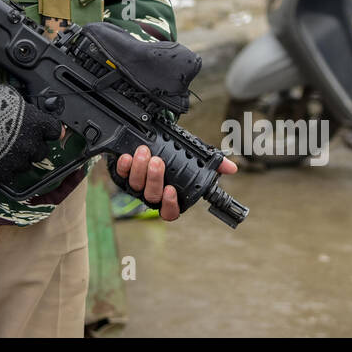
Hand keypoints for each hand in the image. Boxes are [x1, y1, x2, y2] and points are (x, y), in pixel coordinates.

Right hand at [0, 83, 64, 185]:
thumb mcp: (13, 97)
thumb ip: (26, 109)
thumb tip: (30, 112)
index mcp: (38, 124)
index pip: (54, 132)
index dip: (47, 132)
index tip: (43, 132)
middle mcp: (32, 144)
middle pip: (41, 152)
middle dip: (32, 147)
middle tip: (19, 142)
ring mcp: (19, 160)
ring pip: (26, 165)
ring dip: (18, 159)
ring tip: (4, 150)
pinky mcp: (3, 171)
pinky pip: (10, 176)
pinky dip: (4, 170)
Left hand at [112, 146, 237, 221]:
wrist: (153, 140)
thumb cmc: (175, 154)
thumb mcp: (195, 156)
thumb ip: (214, 163)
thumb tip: (231, 168)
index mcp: (170, 195)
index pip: (170, 212)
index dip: (169, 204)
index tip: (171, 190)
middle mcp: (153, 193)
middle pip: (151, 195)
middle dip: (154, 178)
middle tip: (157, 161)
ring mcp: (137, 185)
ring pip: (136, 185)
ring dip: (139, 169)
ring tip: (145, 152)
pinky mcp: (122, 174)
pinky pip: (120, 174)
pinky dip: (123, 166)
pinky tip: (127, 156)